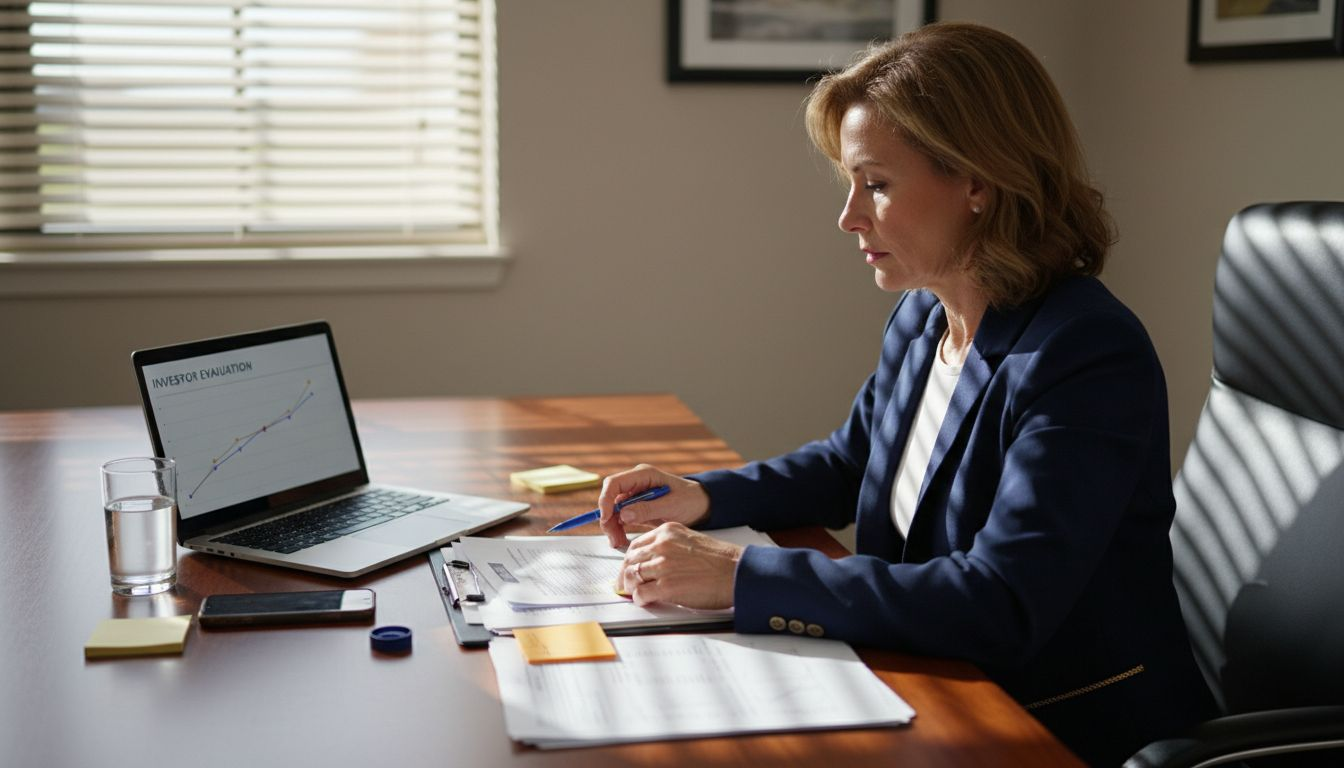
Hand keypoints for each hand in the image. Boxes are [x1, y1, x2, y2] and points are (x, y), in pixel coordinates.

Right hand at [598, 464, 709, 548]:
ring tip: (619, 544)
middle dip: (608, 519)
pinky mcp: (636, 508)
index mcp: (643, 475)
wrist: (700, 505)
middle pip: (610, 499)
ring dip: (612, 528)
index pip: (614, 483)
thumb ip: (648, 509)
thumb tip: (623, 514)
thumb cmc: (690, 500)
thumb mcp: (671, 506)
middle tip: (613, 539)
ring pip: (613, 511)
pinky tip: (623, 541)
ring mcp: (634, 496)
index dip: (605, 500)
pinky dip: (618, 531)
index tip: (606, 518)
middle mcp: (635, 484)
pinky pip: (620, 519)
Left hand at [620, 522, 741, 608]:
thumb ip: (670, 547)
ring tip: (634, 593)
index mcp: (667, 532)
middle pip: (630, 560)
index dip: (630, 560)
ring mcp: (663, 566)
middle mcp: (662, 546)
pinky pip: (641, 594)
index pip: (636, 545)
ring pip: (632, 576)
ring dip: (630, 587)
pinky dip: (640, 599)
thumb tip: (654, 562)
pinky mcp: (666, 586)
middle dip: (625, 574)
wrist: (736, 572)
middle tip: (624, 584)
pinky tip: (645, 600)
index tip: (628, 567)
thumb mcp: (690, 541)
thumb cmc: (720, 560)